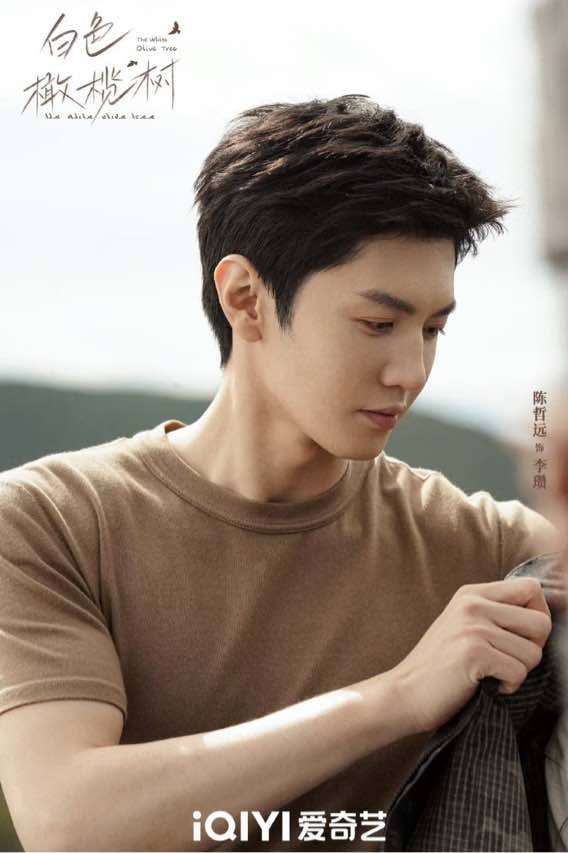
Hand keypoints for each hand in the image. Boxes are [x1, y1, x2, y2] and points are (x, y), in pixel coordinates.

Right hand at [389, 577, 551, 732]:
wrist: (405, 692)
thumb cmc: (440, 665)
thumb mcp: (463, 624)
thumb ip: (495, 613)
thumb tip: (542, 617)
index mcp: (472, 593)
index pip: (531, 588)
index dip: (538, 615)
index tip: (522, 637)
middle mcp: (473, 604)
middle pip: (541, 622)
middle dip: (534, 649)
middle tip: (509, 661)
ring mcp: (473, 627)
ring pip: (534, 653)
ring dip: (519, 672)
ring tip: (493, 674)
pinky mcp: (474, 653)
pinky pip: (519, 672)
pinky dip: (509, 687)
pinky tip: (487, 685)